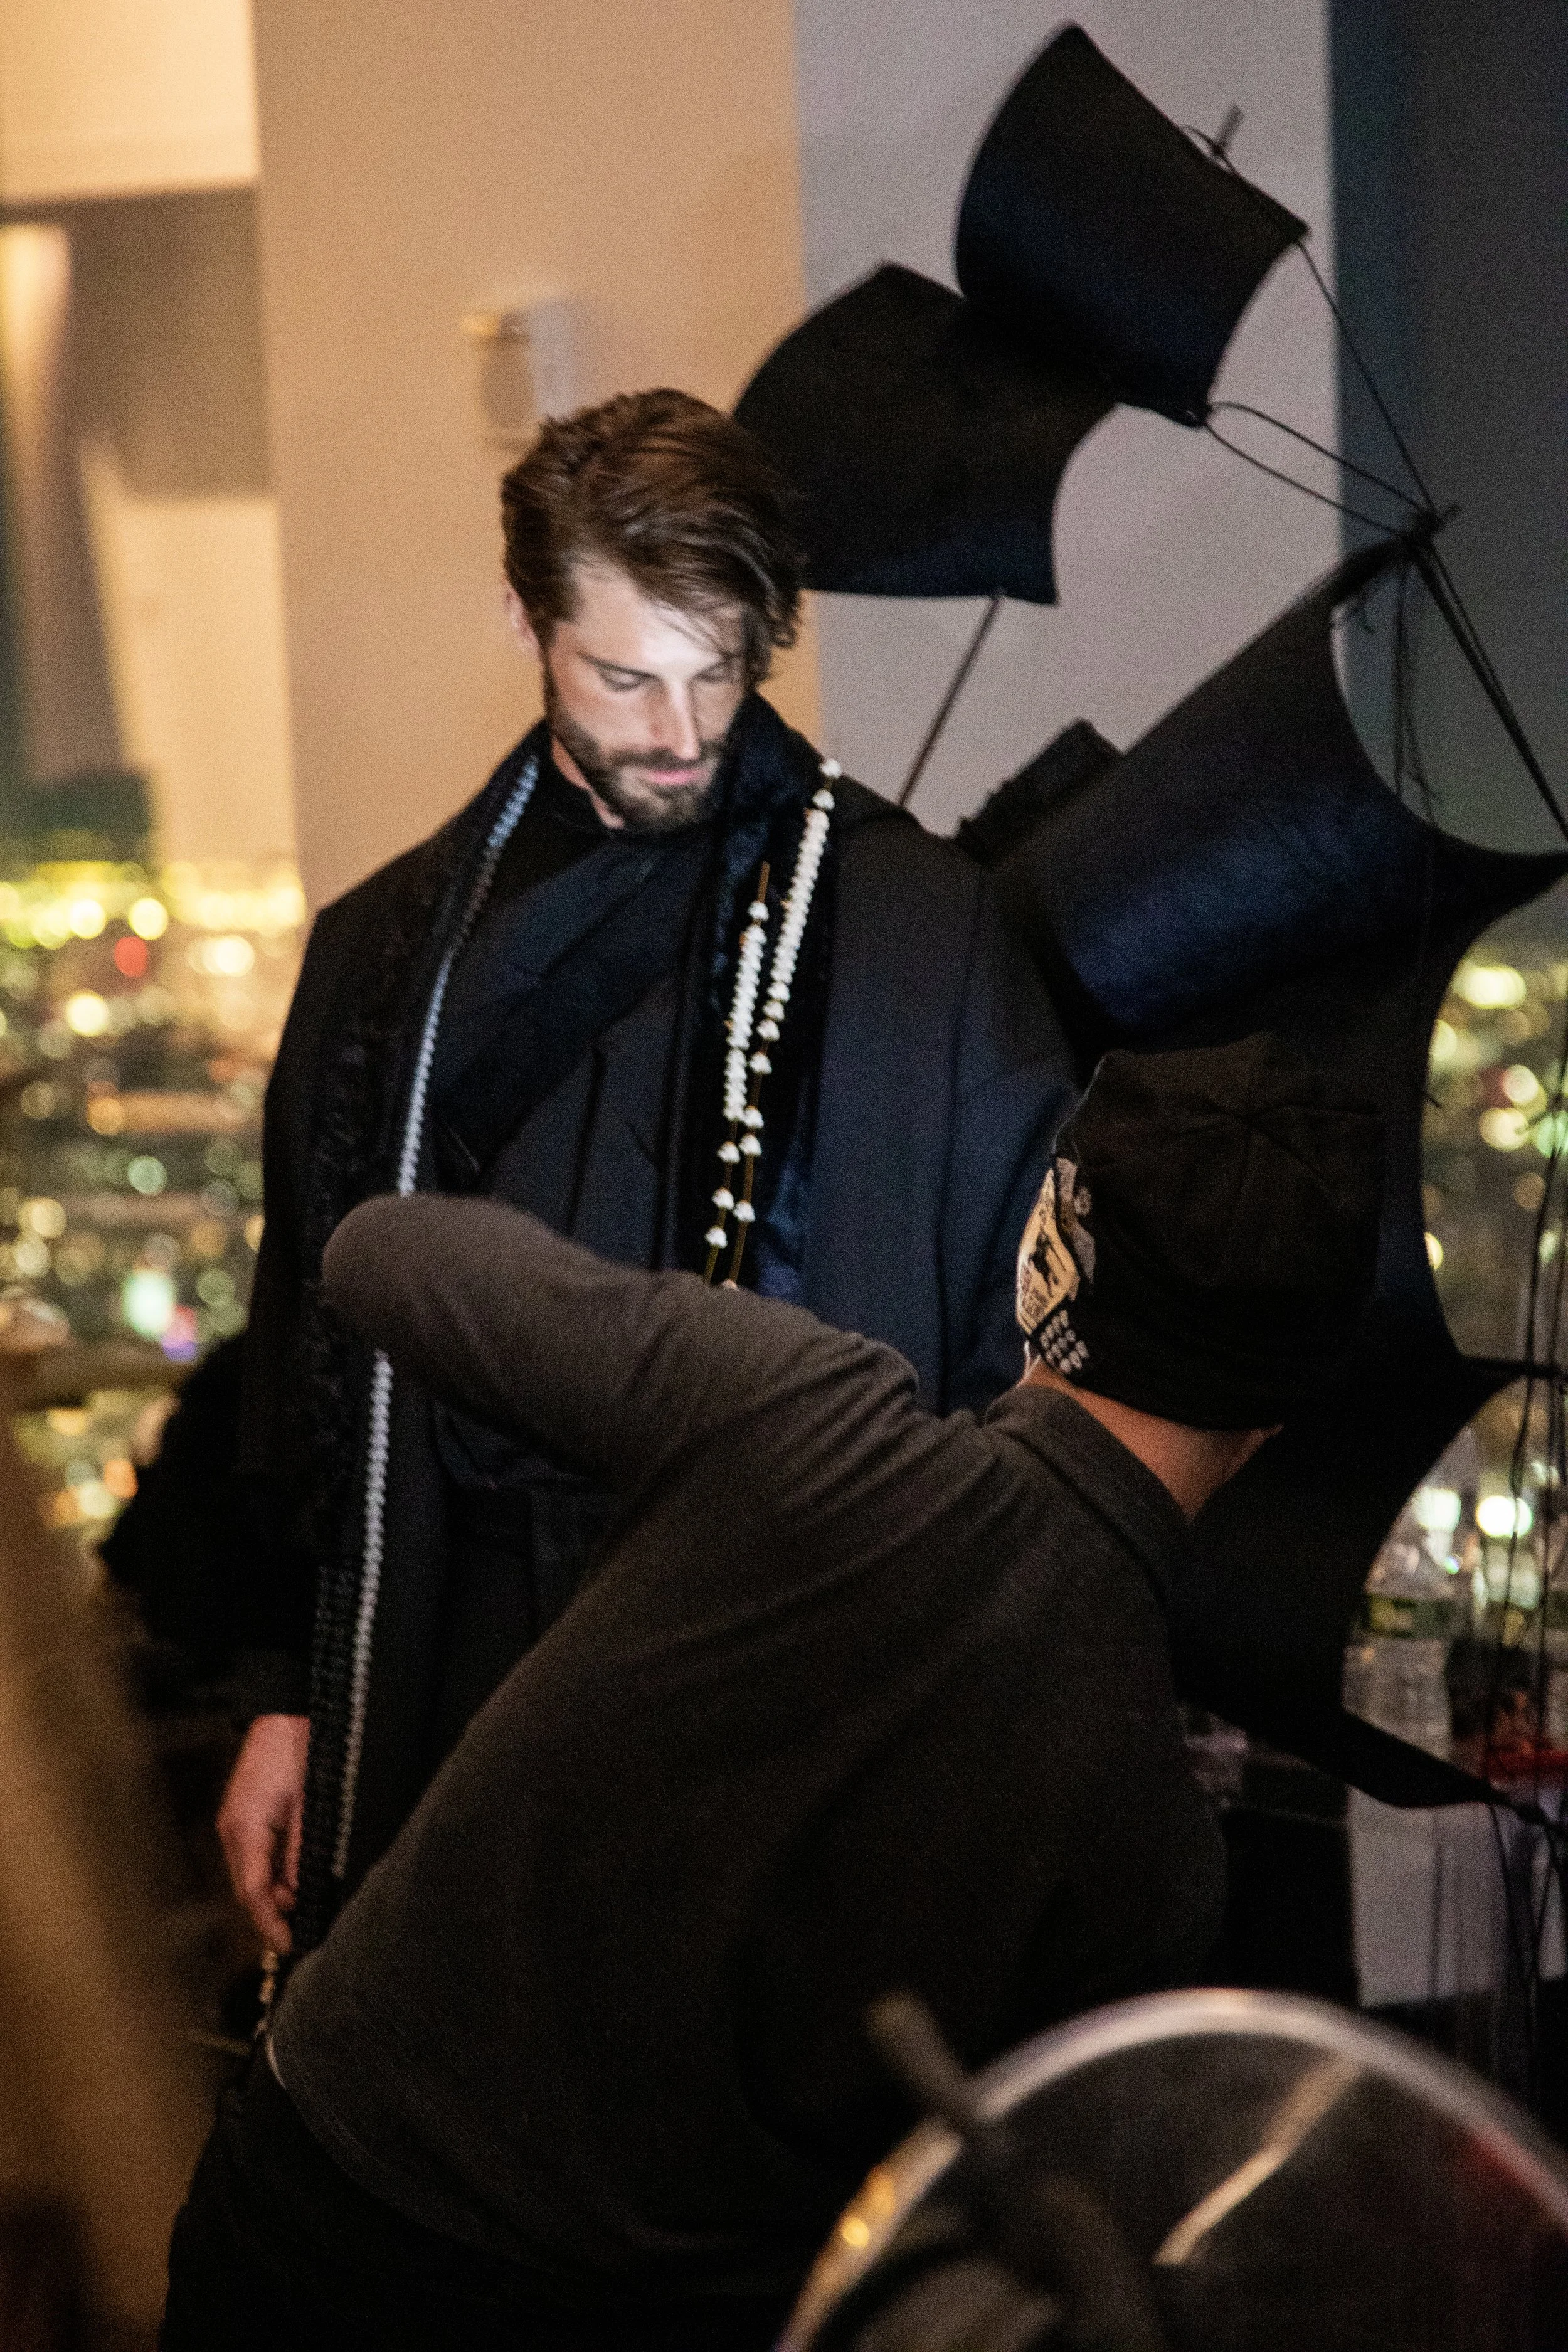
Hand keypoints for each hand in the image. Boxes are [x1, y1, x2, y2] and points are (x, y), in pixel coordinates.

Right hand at [217, 1713, 309, 1951]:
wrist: (286, 1713)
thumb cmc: (300, 1751)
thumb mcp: (307, 1804)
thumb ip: (301, 1851)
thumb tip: (300, 1891)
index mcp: (244, 1828)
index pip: (253, 1891)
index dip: (269, 1922)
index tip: (287, 1944)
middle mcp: (232, 1829)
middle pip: (247, 1887)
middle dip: (271, 1911)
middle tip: (300, 1927)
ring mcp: (233, 1822)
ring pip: (251, 1873)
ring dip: (273, 1891)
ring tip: (301, 1903)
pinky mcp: (242, 1814)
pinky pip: (254, 1855)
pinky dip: (271, 1871)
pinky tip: (292, 1876)